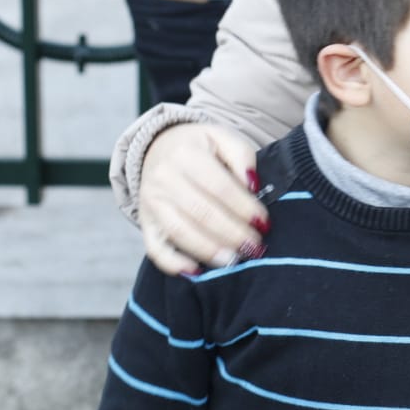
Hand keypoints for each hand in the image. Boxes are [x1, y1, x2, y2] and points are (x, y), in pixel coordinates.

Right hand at [138, 122, 268, 273]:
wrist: (159, 147)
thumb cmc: (200, 147)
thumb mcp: (224, 138)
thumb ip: (243, 156)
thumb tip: (252, 186)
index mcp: (186, 153)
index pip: (219, 187)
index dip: (244, 208)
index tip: (264, 222)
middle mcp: (164, 178)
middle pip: (202, 212)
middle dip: (232, 233)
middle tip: (255, 246)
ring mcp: (151, 202)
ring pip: (180, 232)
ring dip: (210, 250)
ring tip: (234, 260)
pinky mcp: (145, 222)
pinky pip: (155, 249)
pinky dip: (173, 264)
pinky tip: (196, 271)